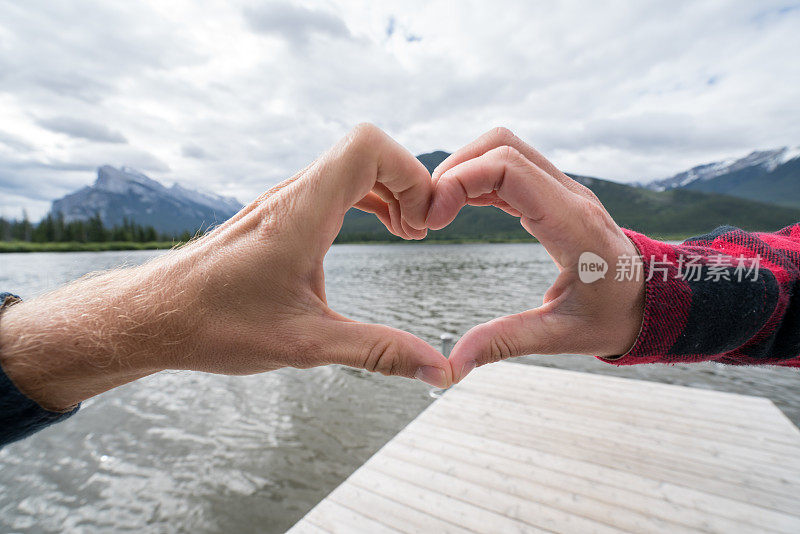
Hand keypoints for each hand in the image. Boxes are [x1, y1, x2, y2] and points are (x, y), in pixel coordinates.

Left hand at [0, 124, 451, 411]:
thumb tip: (438, 371)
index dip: (410, 173)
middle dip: (408, 184)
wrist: (154, 316)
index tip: (422, 223)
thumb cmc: (217, 326)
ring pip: (350, 166)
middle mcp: (292, 195)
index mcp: (302, 214)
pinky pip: (333, 184)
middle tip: (419, 232)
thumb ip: (378, 352)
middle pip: (367, 151)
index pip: (368, 146)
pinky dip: (366, 199)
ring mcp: (283, 200)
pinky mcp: (277, 213)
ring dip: (388, 192)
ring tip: (405, 234)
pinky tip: (374, 233)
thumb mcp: (307, 345)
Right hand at [426, 128, 644, 381]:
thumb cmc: (614, 317)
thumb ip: (504, 343)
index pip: (509, 169)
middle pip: (501, 144)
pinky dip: (477, 179)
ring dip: (463, 170)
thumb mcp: (561, 336)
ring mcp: (563, 189)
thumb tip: (450, 366)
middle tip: (427, 214)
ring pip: (503, 148)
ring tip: (436, 211)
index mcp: (574, 224)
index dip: (460, 182)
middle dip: (454, 170)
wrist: (655, 299)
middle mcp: (569, 195)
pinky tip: (456, 209)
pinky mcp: (554, 194)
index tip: (433, 221)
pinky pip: (509, 168)